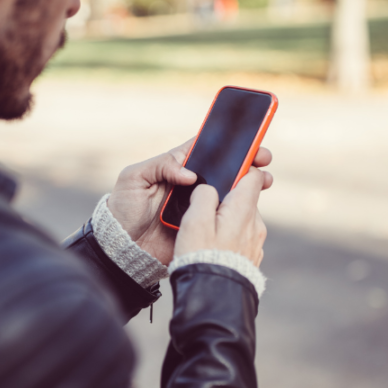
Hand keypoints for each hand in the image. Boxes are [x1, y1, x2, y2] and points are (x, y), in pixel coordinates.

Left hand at [108, 139, 272, 265]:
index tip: (248, 140)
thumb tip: (189, 174)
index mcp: (176, 167)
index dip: (228, 143)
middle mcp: (191, 184)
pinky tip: (253, 205)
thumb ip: (160, 166)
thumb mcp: (133, 178)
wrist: (122, 247)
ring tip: (265, 181)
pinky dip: (241, 211)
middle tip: (263, 160)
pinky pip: (224, 217)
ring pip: (229, 192)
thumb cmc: (123, 208)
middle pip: (225, 168)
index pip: (206, 149)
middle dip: (247, 162)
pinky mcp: (202, 226)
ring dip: (250, 185)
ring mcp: (199, 205)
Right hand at [174, 167, 267, 266]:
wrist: (213, 297)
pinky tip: (214, 248)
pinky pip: (242, 239)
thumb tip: (208, 189)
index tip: (234, 164)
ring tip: (206, 233)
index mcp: (243, 209)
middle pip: (245, 198)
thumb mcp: (195, 220)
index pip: (254, 176)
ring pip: (243, 220)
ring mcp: (256, 243)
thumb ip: (203, 196)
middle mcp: (255, 224)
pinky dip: (230, 238)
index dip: (244, 167)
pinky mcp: (252, 259)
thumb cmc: (200, 256)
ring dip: (228, 220)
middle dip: (228, 198)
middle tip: (205, 206)